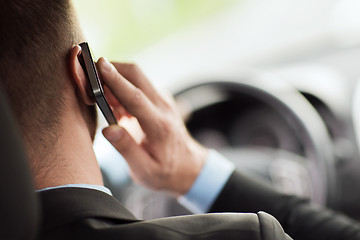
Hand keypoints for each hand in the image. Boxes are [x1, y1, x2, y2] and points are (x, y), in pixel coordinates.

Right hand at [97, 58, 207, 195]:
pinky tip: (116, 106)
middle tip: (90, 77)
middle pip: (137, 75)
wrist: (189, 167)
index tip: (98, 65)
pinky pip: (139, 84)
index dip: (115, 80)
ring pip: (137, 76)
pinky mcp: (160, 99)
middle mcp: (163, 107)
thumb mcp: (145, 170)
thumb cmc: (166, 172)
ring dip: (116, 78)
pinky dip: (123, 86)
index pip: (135, 97)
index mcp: (159, 126)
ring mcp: (163, 100)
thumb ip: (126, 149)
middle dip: (112, 68)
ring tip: (101, 99)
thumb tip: (107, 129)